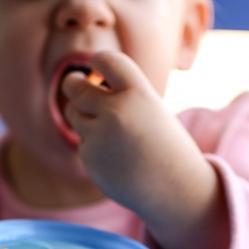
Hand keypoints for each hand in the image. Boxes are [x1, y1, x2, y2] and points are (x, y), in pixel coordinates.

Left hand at [60, 50, 209, 219]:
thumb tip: (79, 85)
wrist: (175, 187)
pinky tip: (117, 156)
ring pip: (74, 113)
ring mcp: (99, 137)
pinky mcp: (90, 158)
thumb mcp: (150, 109)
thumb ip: (120, 95)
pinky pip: (82, 141)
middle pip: (75, 86)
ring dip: (83, 114)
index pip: (106, 60)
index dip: (98, 61)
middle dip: (73, 83)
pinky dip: (94, 144)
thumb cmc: (165, 144)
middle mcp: (115, 112)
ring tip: (109, 127)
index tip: (97, 65)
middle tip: (75, 82)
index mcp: (138, 93)